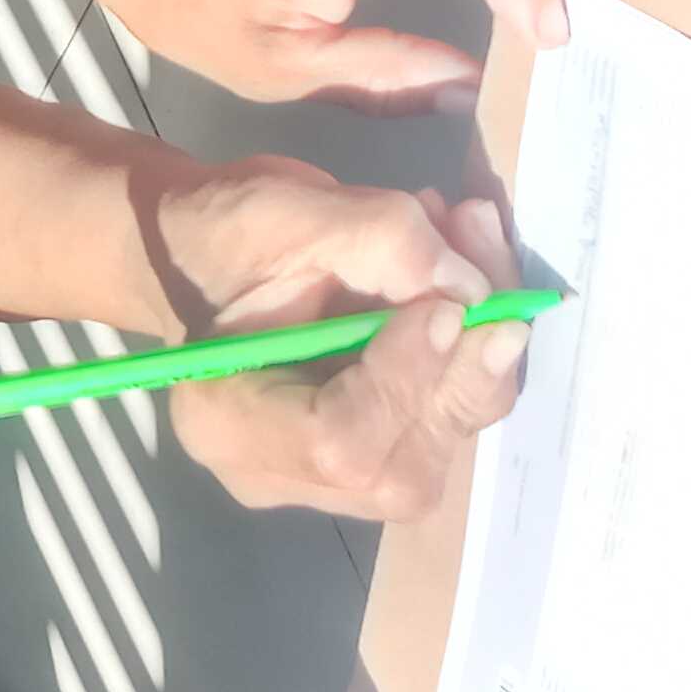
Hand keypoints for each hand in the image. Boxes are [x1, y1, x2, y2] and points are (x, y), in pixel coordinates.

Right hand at [153, 174, 529, 522]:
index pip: (337, 445)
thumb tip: (474, 288)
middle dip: (464, 369)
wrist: (198, 250)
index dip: (407, 378)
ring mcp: (327, 479)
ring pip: (439, 444)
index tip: (446, 301)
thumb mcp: (285, 212)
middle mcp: (280, 476)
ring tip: (473, 249)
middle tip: (492, 279)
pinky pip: (442, 422)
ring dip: (480, 352)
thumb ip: (381, 242)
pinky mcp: (371, 453)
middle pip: (404, 468)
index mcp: (227, 425)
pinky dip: (472, 353)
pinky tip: (467, 279)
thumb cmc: (222, 228)